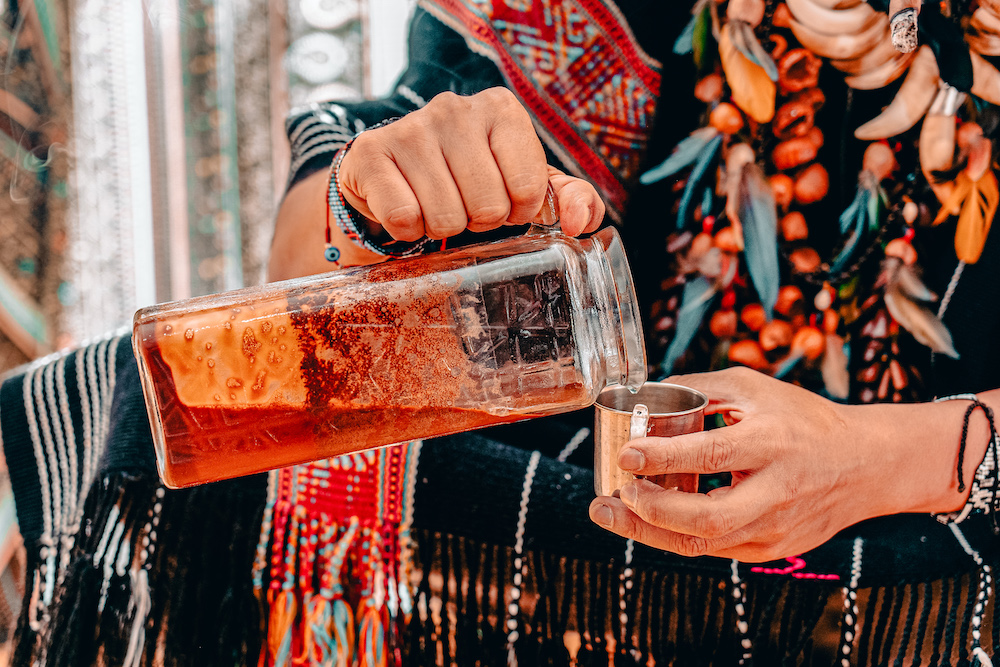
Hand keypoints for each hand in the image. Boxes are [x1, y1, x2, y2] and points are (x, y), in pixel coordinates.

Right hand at [338, 87, 604, 239]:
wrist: (393, 176)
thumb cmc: (467, 180)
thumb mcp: (525, 185)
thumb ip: (570, 199)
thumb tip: (580, 220)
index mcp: (501, 110)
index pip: (529, 189)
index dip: (517, 211)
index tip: (501, 200)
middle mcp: (455, 108)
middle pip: (488, 206)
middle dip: (478, 221)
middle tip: (464, 206)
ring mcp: (410, 129)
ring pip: (445, 217)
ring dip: (442, 227)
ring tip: (435, 207)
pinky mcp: (371, 155)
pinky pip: (404, 218)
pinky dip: (407, 230)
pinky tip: (407, 209)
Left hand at [587, 367, 984, 561]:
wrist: (866, 465)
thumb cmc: (804, 420)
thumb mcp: (755, 388)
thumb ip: (701, 387)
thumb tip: (645, 392)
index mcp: (773, 442)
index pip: (712, 455)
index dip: (663, 457)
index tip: (626, 452)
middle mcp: (777, 491)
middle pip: (706, 517)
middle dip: (649, 511)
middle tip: (610, 496)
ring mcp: (776, 528)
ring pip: (705, 544)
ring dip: (650, 532)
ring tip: (611, 514)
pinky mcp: (772, 550)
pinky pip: (714, 550)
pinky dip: (675, 536)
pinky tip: (646, 521)